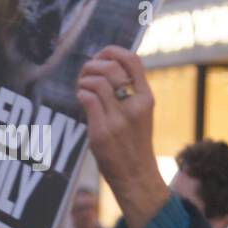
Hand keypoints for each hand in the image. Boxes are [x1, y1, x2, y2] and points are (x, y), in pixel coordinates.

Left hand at [76, 46, 168, 227]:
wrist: (136, 176)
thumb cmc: (134, 143)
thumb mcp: (140, 113)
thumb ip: (128, 92)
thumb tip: (104, 66)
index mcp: (146, 98)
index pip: (133, 60)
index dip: (112, 51)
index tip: (101, 55)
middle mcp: (135, 106)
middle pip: (110, 68)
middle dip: (92, 66)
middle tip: (86, 74)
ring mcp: (118, 119)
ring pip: (97, 83)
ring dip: (83, 81)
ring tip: (82, 89)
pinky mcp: (103, 132)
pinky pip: (87, 99)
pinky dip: (80, 94)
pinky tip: (81, 100)